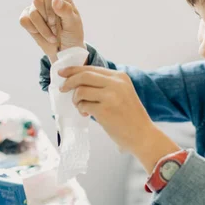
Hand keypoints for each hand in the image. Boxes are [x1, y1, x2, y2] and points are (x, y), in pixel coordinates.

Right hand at [19, 0, 84, 62]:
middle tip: (56, 29)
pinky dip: (34, 31)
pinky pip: (24, 21)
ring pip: (32, 14)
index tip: (56, 20)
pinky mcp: (27, 18)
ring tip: (53, 36)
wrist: (64, 50)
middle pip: (37, 0)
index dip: (51, 6)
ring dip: (43, 29)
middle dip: (47, 19)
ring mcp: (35, 8)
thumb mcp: (73, 23)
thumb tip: (55, 0)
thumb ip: (66, 10)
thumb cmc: (72, 34)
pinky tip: (42, 35)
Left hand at [59, 66, 179, 170]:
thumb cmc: (130, 117)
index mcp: (120, 77)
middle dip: (69, 82)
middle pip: (83, 76)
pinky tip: (87, 114)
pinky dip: (81, 109)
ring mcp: (110, 96)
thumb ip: (105, 85)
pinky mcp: (104, 110)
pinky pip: (83, 105)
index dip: (74, 70)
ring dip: (76, 100)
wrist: (142, 135)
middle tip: (62, 89)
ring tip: (81, 107)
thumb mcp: (123, 93)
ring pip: (80, 91)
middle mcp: (115, 83)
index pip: (91, 68)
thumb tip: (78, 81)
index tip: (62, 73)